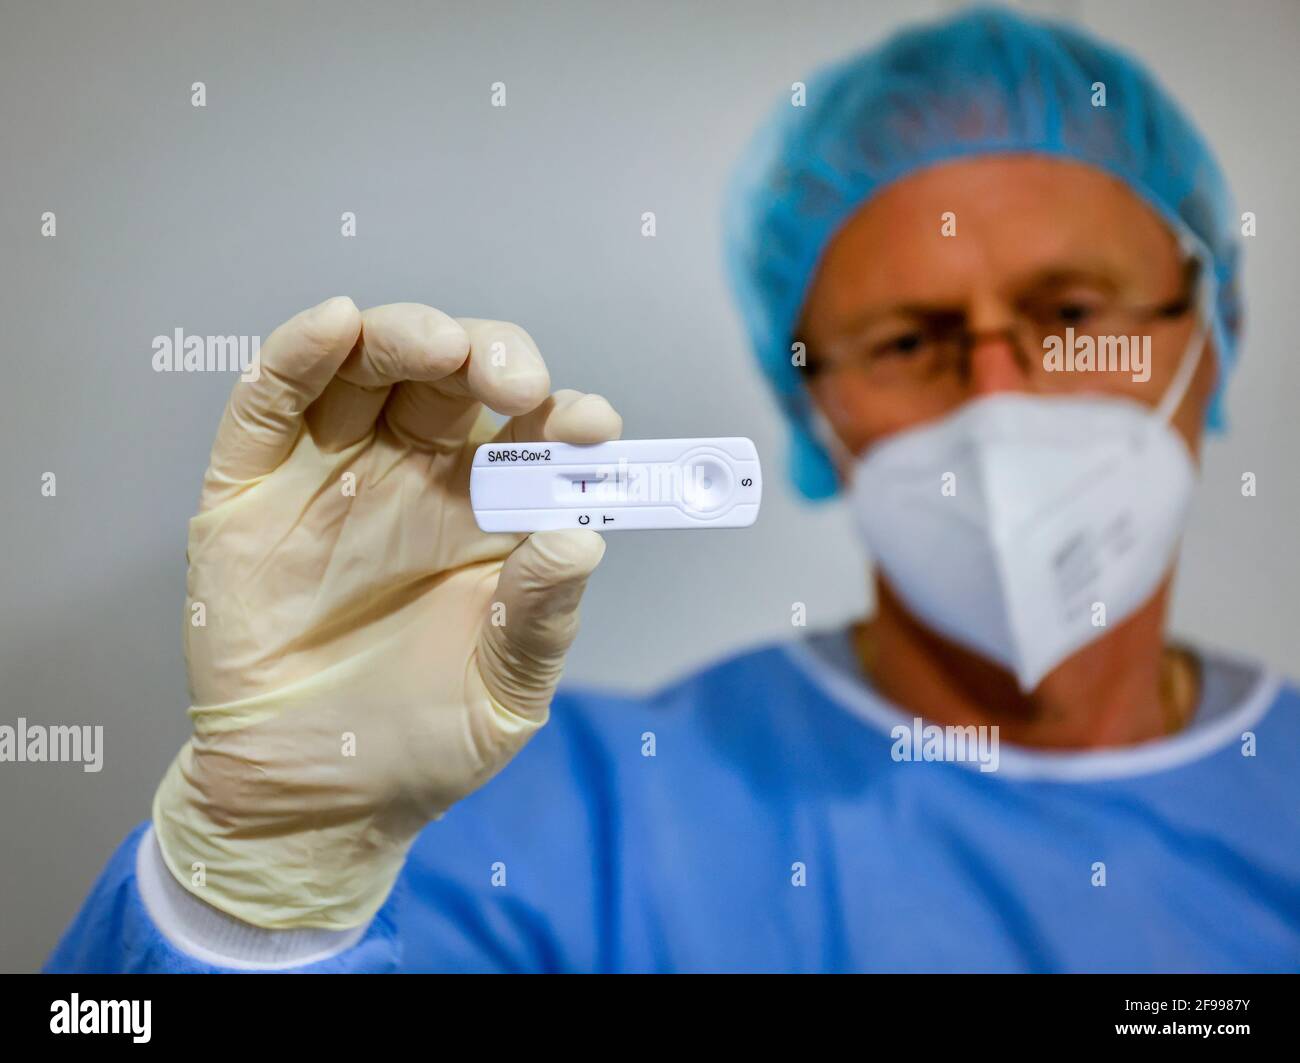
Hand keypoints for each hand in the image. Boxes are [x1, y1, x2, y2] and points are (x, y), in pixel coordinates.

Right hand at [152, 297, 621, 928]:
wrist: (312, 802)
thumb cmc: (420, 741)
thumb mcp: (504, 692)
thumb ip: (541, 616)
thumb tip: (584, 537)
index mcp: (484, 513)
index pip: (530, 433)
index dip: (563, 415)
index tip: (593, 426)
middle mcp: (413, 478)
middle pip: (451, 379)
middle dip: (489, 358)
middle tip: (515, 382)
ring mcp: (330, 476)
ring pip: (366, 369)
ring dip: (405, 337)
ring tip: (441, 347)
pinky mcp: (251, 491)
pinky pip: (270, 404)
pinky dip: (299, 354)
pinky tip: (336, 326)